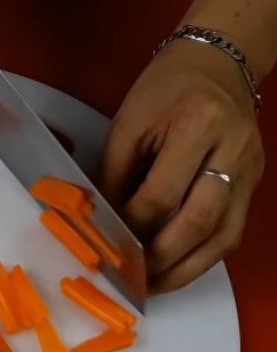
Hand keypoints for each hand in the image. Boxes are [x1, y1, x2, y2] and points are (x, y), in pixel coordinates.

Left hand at [99, 40, 264, 292]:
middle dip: (160, 258)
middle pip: (198, 221)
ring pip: (222, 237)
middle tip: (129, 278)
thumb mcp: (127, 126)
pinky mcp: (253, 186)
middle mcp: (233, 149)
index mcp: (198, 125)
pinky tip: (174, 272)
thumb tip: (98, 227)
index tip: (107, 247)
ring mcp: (249, 171)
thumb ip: (112, 177)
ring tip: (151, 287)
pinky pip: (230, 235)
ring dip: (184, 270)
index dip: (130, 227)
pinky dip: (201, 260)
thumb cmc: (164, 93)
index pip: (160, 194)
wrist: (218, 64)